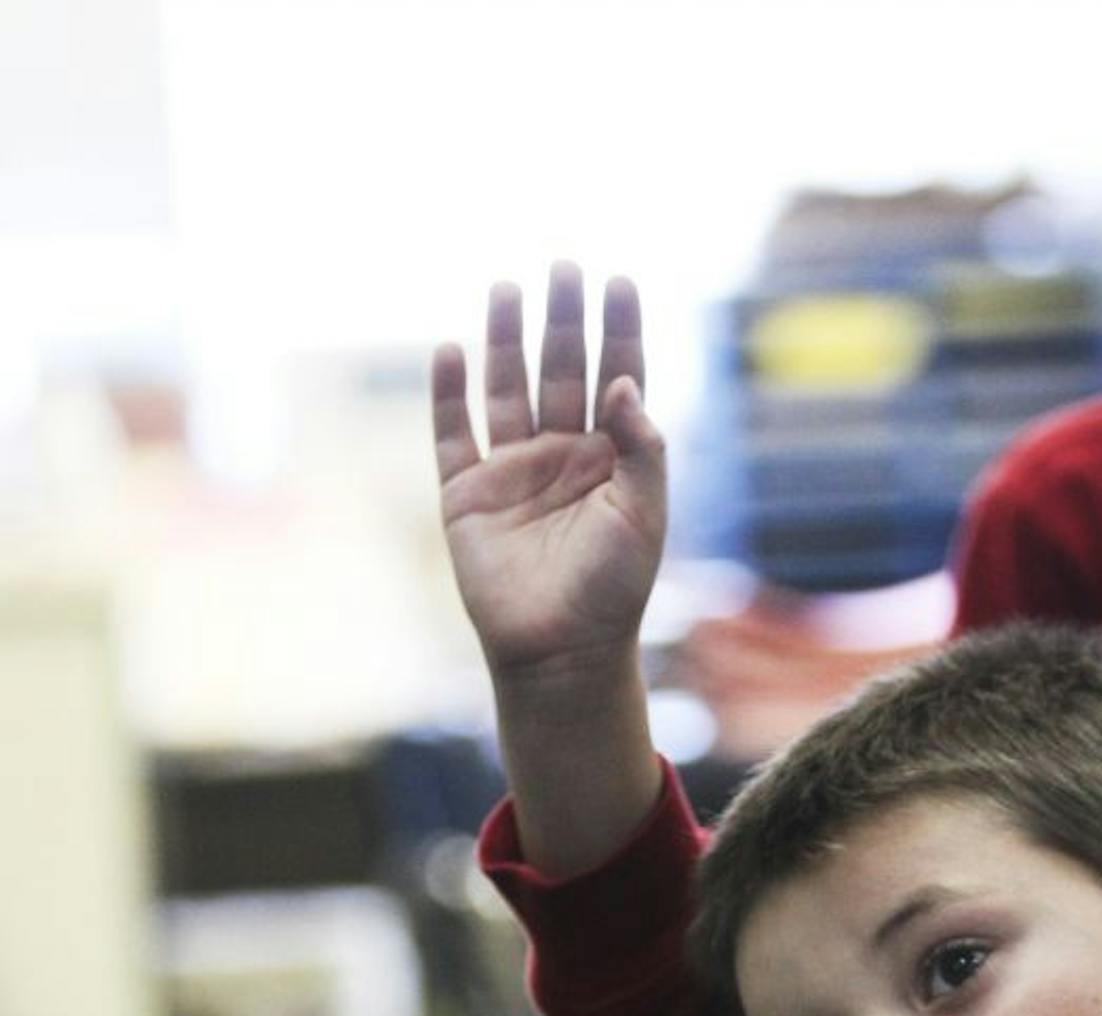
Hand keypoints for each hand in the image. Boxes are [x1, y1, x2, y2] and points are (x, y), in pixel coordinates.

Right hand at [432, 262, 666, 685]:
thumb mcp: (644, 515)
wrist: (561, 652)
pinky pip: (452, 433)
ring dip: (505, 339)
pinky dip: (447, 392)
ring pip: (506, 388)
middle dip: (563, 319)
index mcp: (613, 458)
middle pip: (561, 370)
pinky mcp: (467, 494)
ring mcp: (513, 470)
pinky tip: (451, 348)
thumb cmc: (614, 590)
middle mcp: (563, 454)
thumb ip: (641, 448)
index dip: (619, 330)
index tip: (620, 281)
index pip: (618, 377)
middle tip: (564, 267)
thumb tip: (624, 382)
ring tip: (507, 287)